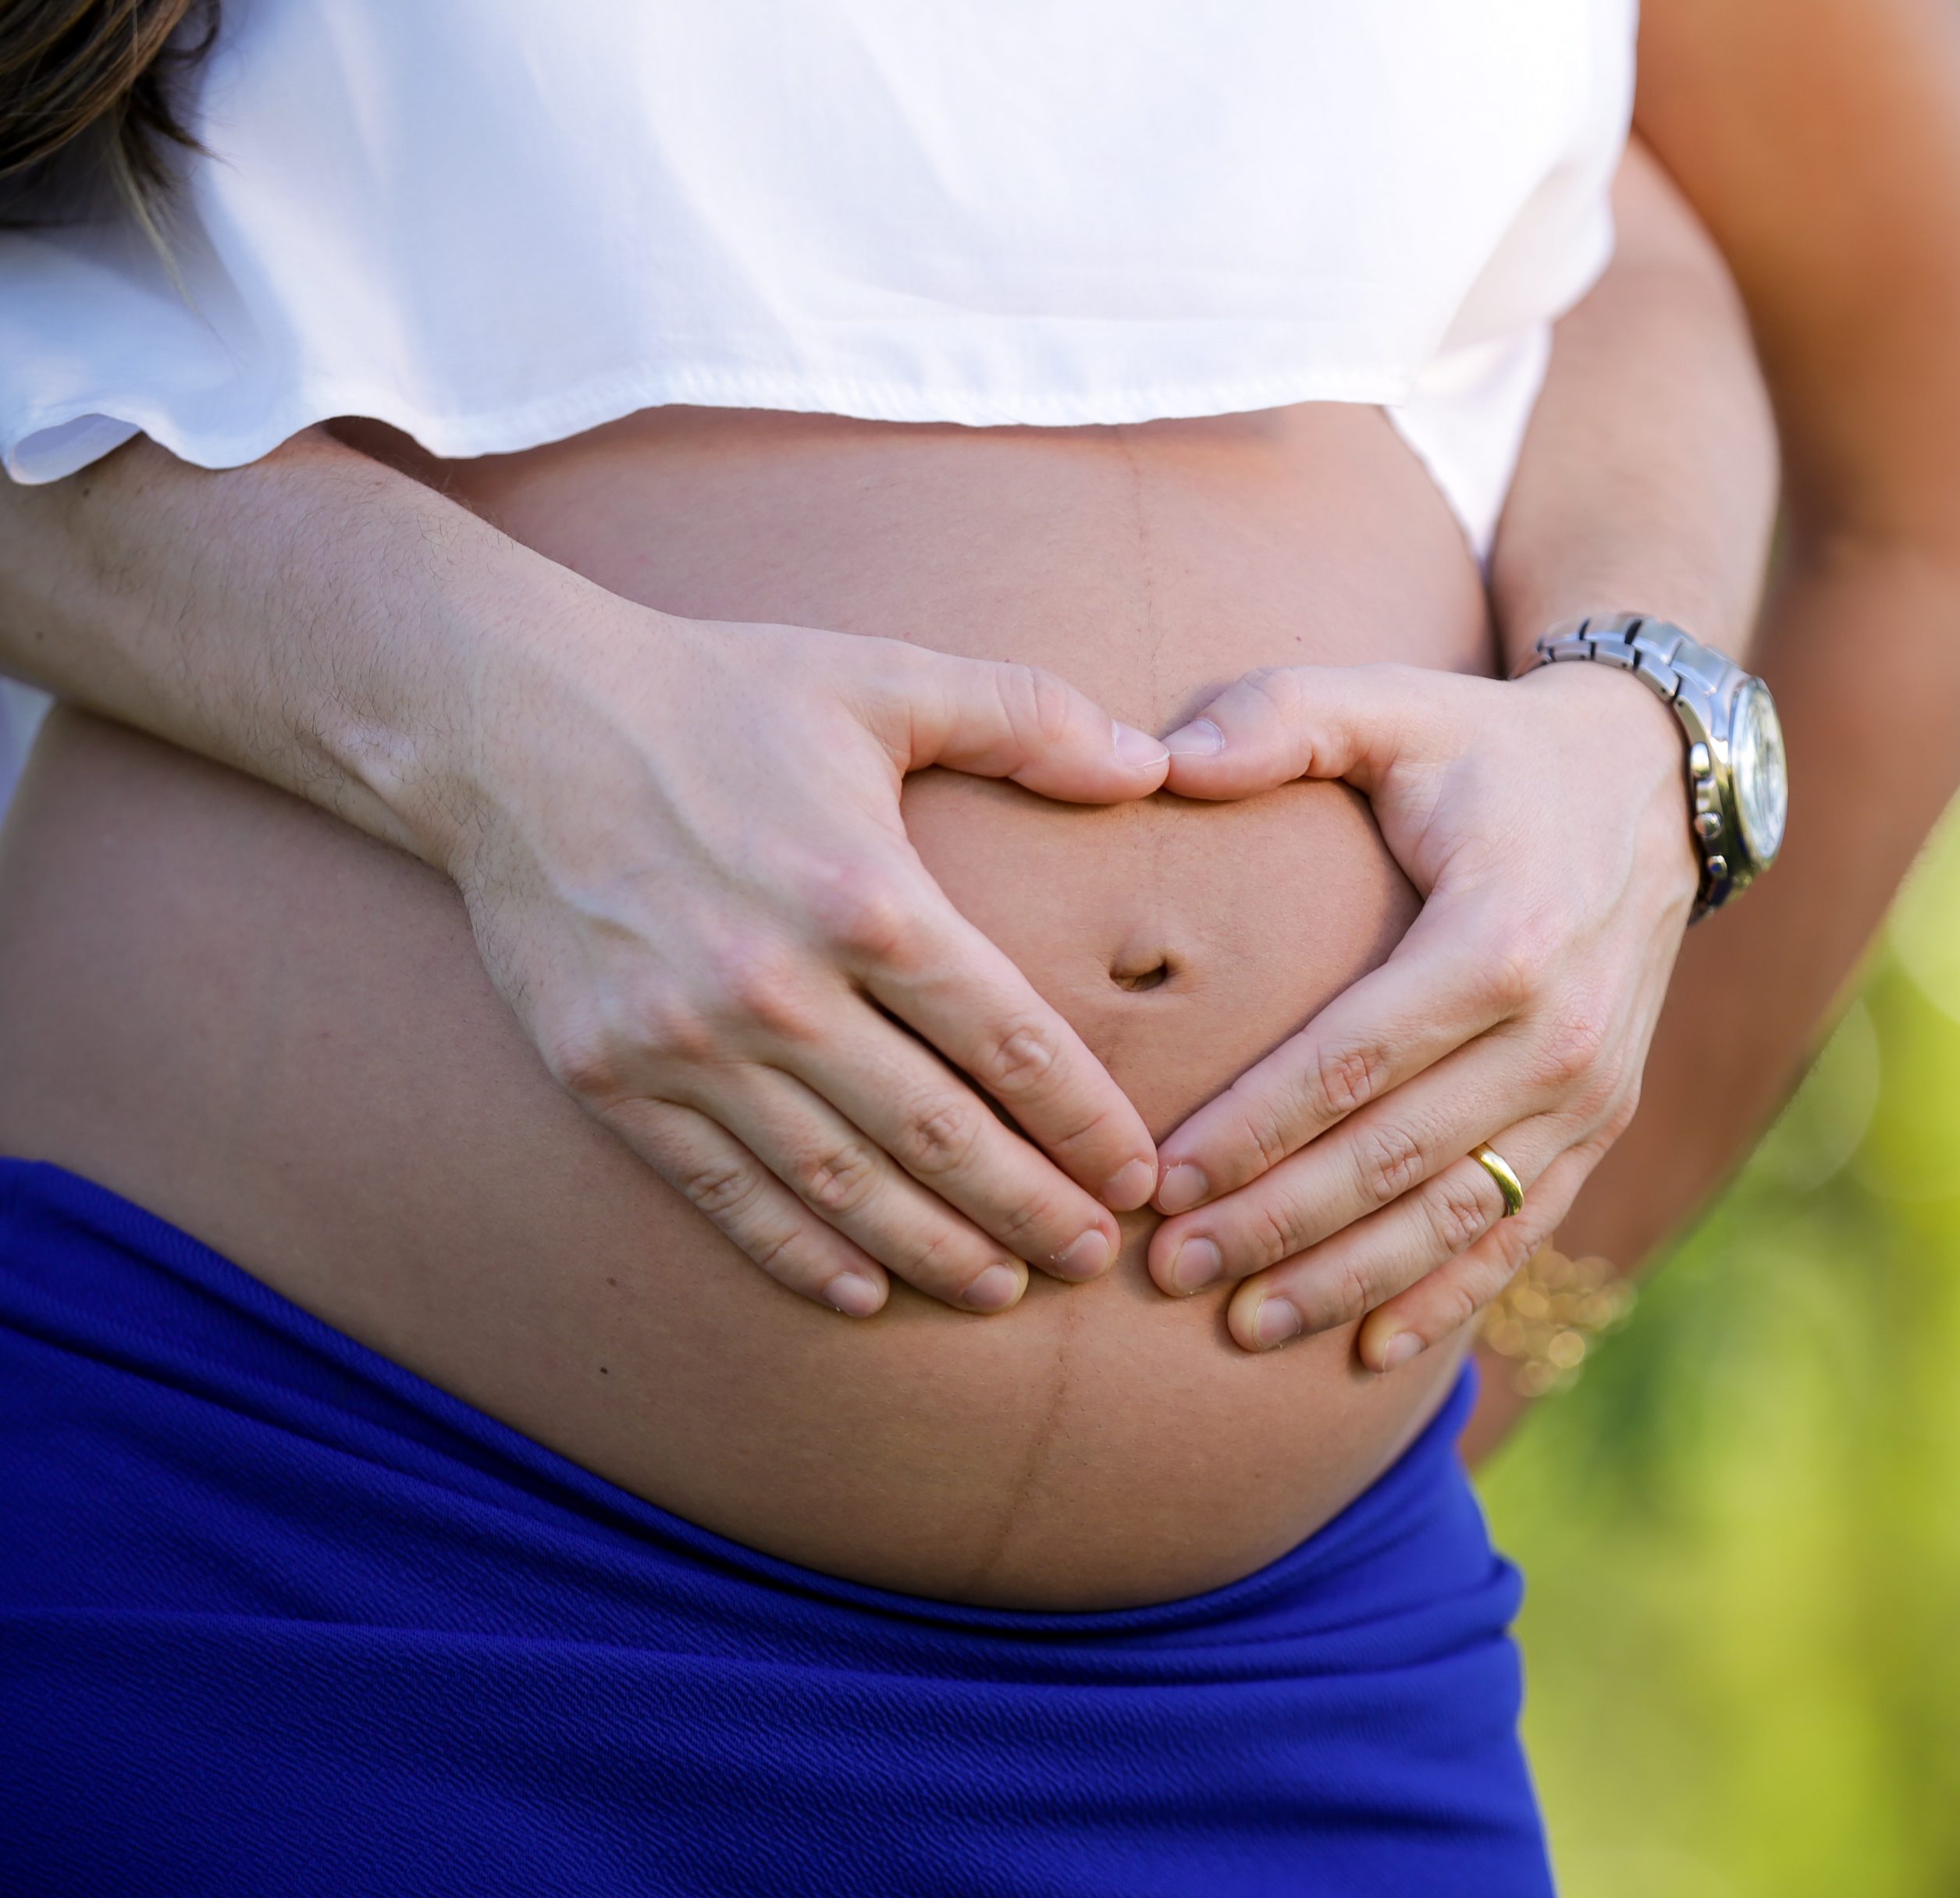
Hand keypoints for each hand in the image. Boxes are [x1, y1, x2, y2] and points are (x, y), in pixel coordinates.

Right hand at [435, 609, 1169, 1316]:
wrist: (505, 719)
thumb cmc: (715, 694)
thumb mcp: (883, 679)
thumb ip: (1028, 717)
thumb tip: (1152, 764)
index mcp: (865, 896)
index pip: (1012, 1043)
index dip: (1087, 1123)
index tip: (1136, 1173)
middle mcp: (778, 987)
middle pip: (941, 1137)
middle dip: (1032, 1210)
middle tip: (1093, 1258)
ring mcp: (687, 1044)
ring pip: (841, 1184)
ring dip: (934, 1251)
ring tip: (1002, 1288)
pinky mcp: (609, 1078)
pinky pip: (725, 1192)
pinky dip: (799, 1254)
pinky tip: (865, 1292)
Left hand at [1147, 658, 1697, 1369]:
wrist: (1650, 783)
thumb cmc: (1484, 747)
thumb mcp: (1390, 702)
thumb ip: (1276, 715)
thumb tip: (1161, 758)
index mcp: (1501, 936)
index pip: (1352, 1060)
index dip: (1252, 1131)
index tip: (1158, 1182)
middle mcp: (1561, 1031)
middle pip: (1393, 1157)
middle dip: (1274, 1224)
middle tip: (1165, 1269)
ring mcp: (1592, 1091)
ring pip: (1454, 1215)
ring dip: (1347, 1282)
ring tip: (1242, 1326)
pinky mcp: (1602, 1124)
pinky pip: (1520, 1233)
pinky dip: (1448, 1299)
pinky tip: (1368, 1352)